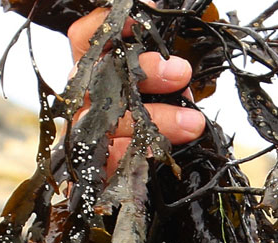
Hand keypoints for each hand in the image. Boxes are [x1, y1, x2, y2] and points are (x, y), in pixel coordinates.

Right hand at [67, 5, 206, 175]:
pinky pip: (109, 166)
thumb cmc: (150, 126)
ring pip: (108, 123)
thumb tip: (182, 65)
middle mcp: (84, 102)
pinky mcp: (93, 175)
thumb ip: (166, 77)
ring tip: (193, 123)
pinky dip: (137, 160)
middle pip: (101, 78)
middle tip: (181, 72)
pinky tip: (161, 157)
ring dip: (154, 120)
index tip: (150, 12)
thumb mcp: (160, 93)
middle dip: (143, 70)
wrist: (132, 189)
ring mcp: (85, 138)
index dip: (111, 23)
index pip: (88, 39)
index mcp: (94, 75)